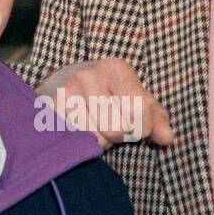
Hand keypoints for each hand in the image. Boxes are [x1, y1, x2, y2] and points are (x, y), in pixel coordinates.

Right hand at [35, 58, 172, 149]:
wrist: (54, 88)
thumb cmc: (103, 95)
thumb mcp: (133, 99)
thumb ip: (155, 117)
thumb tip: (167, 138)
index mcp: (116, 68)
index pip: (141, 115)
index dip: (140, 128)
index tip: (128, 118)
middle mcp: (88, 75)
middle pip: (119, 130)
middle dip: (117, 136)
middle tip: (105, 122)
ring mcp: (63, 94)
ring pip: (96, 141)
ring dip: (96, 141)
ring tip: (87, 124)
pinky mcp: (46, 113)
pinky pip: (75, 145)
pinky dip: (77, 145)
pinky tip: (73, 130)